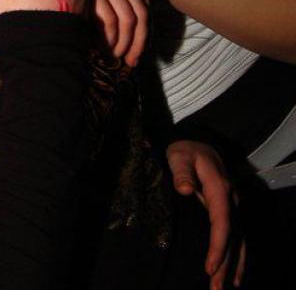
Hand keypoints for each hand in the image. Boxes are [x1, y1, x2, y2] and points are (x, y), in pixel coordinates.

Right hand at [74, 0, 147, 66]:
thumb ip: (100, 1)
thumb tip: (118, 36)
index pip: (143, 6)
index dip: (144, 33)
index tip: (135, 55)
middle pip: (139, 13)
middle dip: (137, 42)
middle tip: (127, 62)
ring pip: (126, 17)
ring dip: (121, 42)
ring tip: (110, 56)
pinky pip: (108, 17)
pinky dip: (107, 36)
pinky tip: (98, 46)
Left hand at [167, 140, 244, 289]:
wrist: (195, 142)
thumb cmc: (185, 150)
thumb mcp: (180, 156)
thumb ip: (182, 173)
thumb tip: (185, 189)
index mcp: (220, 188)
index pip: (222, 222)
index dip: (218, 245)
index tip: (210, 266)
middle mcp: (231, 200)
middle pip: (233, 236)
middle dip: (226, 264)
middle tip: (216, 288)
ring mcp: (232, 205)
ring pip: (238, 239)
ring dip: (234, 264)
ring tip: (226, 288)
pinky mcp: (229, 210)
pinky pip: (236, 236)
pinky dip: (237, 256)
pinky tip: (234, 274)